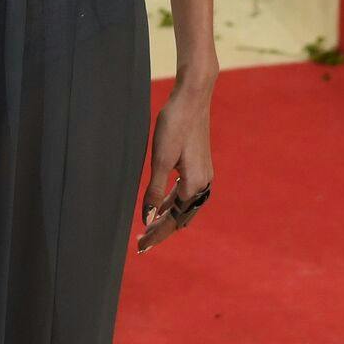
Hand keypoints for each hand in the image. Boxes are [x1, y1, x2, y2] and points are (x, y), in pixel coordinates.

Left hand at [135, 78, 214, 254]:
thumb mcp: (159, 159)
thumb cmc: (174, 125)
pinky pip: (186, 193)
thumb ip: (154, 192)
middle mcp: (203, 184)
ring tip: (149, 228)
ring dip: (167, 217)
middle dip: (161, 230)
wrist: (192, 97)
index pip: (173, 220)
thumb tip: (148, 220)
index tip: (140, 247)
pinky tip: (161, 204)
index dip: (157, 234)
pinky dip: (172, 202)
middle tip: (141, 244)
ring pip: (184, 206)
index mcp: (193, 185)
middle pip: (181, 217)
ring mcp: (203, 174)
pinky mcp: (199, 165)